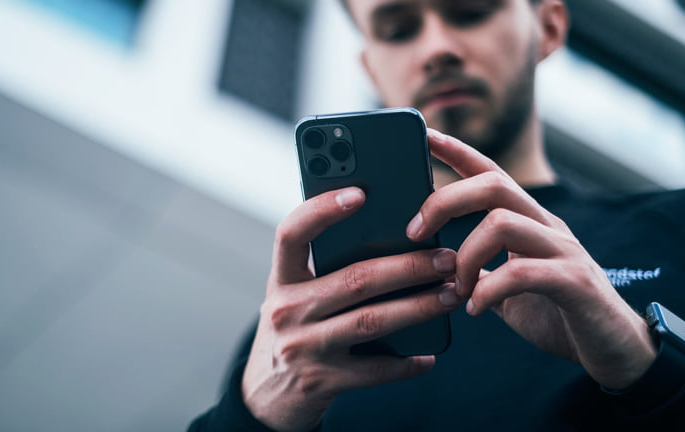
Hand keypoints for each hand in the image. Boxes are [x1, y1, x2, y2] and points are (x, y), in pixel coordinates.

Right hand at [242, 187, 460, 431]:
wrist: (266, 396)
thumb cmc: (293, 330)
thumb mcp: (295, 295)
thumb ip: (324, 270)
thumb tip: (392, 239)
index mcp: (281, 279)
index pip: (291, 233)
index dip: (321, 210)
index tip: (359, 192)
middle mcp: (286, 310)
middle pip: (354, 278)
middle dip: (408, 266)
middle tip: (446, 258)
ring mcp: (303, 347)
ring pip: (371, 320)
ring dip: (418, 306)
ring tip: (450, 294)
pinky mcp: (321, 381)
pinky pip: (374, 370)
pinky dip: (405, 363)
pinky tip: (428, 354)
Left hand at [407, 129, 656, 389]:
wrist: (615, 351)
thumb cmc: (558, 316)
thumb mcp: (507, 289)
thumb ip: (480, 272)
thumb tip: (438, 265)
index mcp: (529, 223)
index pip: (491, 173)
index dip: (458, 152)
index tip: (425, 135)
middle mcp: (547, 227)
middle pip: (493, 185)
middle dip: (444, 201)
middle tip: (413, 232)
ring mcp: (564, 251)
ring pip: (502, 223)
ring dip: (465, 257)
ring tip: (455, 289)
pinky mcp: (575, 282)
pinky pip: (522, 272)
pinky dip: (488, 291)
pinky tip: (475, 309)